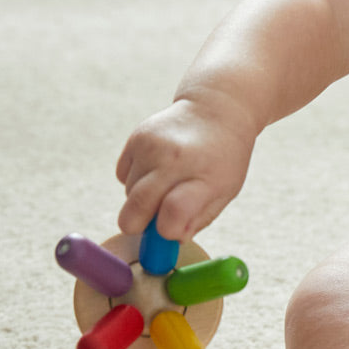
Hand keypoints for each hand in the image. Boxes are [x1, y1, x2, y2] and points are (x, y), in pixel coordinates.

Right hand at [116, 97, 254, 240]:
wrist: (217, 110)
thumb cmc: (223, 159)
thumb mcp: (224, 191)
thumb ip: (198, 219)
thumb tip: (168, 239)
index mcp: (205, 176)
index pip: (174, 213)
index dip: (165, 231)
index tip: (169, 232)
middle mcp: (175, 159)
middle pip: (136, 210)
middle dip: (140, 225)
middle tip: (157, 220)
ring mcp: (151, 146)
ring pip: (129, 195)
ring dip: (143, 198)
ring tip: (169, 181)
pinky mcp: (136, 138)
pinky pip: (123, 175)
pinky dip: (136, 179)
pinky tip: (158, 167)